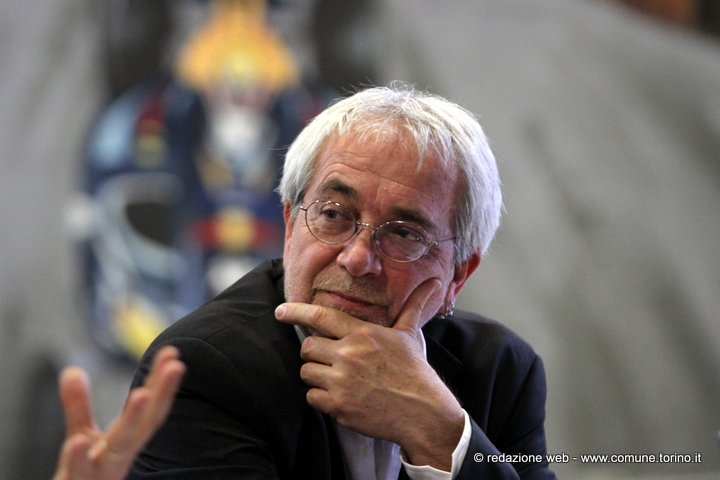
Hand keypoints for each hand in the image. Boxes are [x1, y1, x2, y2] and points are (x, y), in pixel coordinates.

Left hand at [53, 346, 185, 479]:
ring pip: (121, 450)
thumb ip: (78, 406)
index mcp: (123, 442)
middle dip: (162, 395)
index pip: (149, 408)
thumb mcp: (81, 438)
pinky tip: (77, 442)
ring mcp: (103, 475)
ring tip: (141, 394)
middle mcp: (119, 458)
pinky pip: (80, 476)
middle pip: (145, 424)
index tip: (172, 352)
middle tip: (177, 365)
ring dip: (133, 422)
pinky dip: (79, 460)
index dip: (162, 382)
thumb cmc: (83, 477)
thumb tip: (72, 370)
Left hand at [275, 280, 463, 470]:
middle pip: (308, 346)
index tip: (280, 311)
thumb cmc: (415, 371)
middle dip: (315, 353)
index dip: (296, 311)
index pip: (320, 316)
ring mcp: (342, 381)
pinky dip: (320, 398)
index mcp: (363, 333)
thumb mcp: (410, 335)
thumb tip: (434, 282)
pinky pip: (311, 397)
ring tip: (338, 380)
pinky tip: (340, 398)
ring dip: (316, 376)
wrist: (423, 412)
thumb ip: (413, 306)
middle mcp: (349, 354)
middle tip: (332, 360)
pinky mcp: (338, 406)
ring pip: (306, 372)